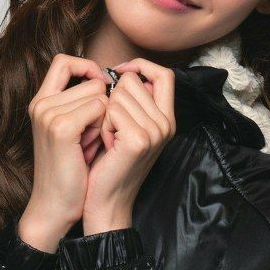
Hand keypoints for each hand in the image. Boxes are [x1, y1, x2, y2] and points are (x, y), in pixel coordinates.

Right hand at [18, 53, 109, 249]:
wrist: (57, 205)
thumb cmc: (73, 171)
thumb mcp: (77, 131)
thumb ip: (84, 104)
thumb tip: (112, 80)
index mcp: (41, 101)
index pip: (64, 62)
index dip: (88, 69)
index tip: (103, 89)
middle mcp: (41, 103)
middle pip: (91, 81)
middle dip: (102, 106)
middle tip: (94, 137)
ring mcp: (48, 113)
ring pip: (99, 94)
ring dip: (105, 119)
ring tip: (92, 144)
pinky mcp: (61, 127)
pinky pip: (100, 108)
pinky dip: (104, 127)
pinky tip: (94, 147)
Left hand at [82, 58, 175, 233]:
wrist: (106, 202)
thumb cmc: (109, 164)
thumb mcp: (127, 129)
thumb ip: (134, 103)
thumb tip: (125, 73)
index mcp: (167, 119)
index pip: (164, 74)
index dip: (140, 67)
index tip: (118, 73)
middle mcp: (166, 124)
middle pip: (134, 81)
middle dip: (113, 99)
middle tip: (111, 130)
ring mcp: (155, 131)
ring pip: (119, 94)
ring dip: (104, 114)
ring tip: (108, 140)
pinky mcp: (138, 140)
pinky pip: (111, 110)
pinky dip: (101, 126)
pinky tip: (105, 146)